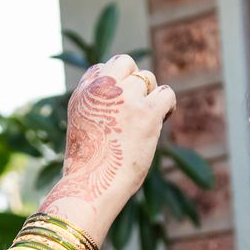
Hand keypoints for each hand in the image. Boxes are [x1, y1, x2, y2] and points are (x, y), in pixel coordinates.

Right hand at [44, 55, 175, 232]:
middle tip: (136, 110)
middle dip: (135, 83)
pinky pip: (167, 93)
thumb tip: (124, 101)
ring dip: (151, 97)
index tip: (118, 108)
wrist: (92, 185)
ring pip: (148, 78)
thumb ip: (96, 106)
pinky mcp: (146, 112)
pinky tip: (162, 120)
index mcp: (84, 92)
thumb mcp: (82, 127)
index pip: (104, 68)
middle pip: (126, 64)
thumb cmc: (88, 167)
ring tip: (147, 122)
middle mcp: (103, 88)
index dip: (116, 85)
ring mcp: (125, 97)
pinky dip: (168, 106)